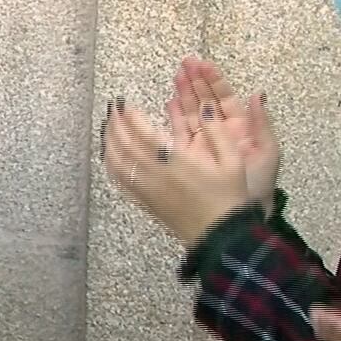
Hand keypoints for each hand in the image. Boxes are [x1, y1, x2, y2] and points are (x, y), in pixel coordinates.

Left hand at [103, 98, 252, 243]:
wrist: (220, 235)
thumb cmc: (229, 198)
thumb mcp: (233, 162)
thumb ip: (217, 133)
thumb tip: (206, 108)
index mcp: (176, 161)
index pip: (145, 133)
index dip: (132, 117)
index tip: (126, 105)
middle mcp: (156, 173)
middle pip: (125, 145)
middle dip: (116, 125)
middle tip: (112, 111)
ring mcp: (147, 189)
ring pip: (118, 162)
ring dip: (109, 143)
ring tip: (108, 129)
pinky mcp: (144, 202)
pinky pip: (120, 182)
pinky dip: (111, 166)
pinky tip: (109, 157)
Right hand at [165, 57, 278, 214]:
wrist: (241, 215)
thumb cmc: (257, 186)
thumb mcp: (267, 153)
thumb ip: (262, 123)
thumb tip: (258, 94)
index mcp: (240, 128)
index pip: (224, 98)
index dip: (214, 80)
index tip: (202, 64)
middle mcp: (219, 132)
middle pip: (205, 101)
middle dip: (195, 81)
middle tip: (184, 63)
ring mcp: (202, 143)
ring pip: (191, 113)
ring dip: (183, 94)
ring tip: (174, 76)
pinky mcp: (187, 156)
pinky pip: (178, 132)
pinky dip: (173, 117)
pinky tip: (169, 102)